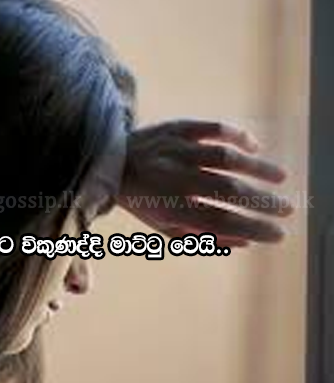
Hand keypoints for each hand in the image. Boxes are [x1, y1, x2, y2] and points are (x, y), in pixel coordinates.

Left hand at [117, 119, 292, 247]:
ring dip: (258, 168)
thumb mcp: (163, 226)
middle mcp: (172, 176)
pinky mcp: (176, 127)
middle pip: (227, 190)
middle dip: (263, 202)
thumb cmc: (141, 199)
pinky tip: (254, 147)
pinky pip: (213, 128)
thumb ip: (200, 237)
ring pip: (225, 157)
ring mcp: (175, 149)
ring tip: (281, 178)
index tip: (278, 234)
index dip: (252, 228)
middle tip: (287, 209)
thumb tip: (244, 242)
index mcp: (167, 206)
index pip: (219, 221)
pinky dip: (238, 136)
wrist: (108, 160)